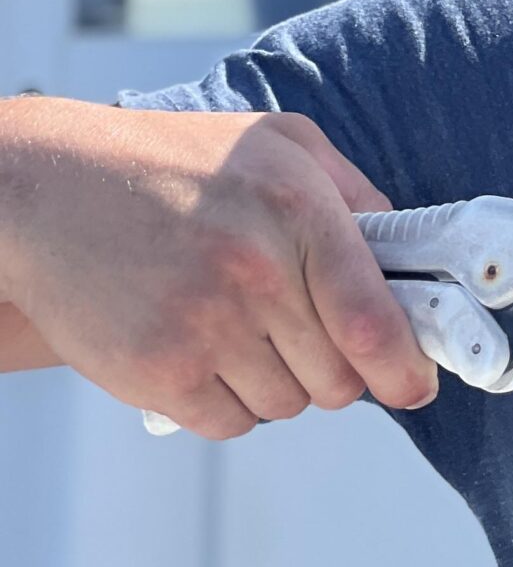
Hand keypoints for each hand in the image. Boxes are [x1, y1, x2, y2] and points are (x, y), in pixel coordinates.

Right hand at [0, 97, 437, 438]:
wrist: (44, 188)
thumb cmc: (165, 163)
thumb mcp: (274, 143)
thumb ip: (352, 191)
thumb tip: (405, 252)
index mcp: (296, 210)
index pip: (374, 321)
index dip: (405, 367)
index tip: (413, 383)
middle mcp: (254, 272)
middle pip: (338, 380)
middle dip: (331, 367)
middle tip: (293, 330)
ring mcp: (202, 327)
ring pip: (287, 404)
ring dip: (275, 381)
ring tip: (233, 326)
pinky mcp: (157, 373)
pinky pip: (230, 423)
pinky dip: (225, 402)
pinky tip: (200, 350)